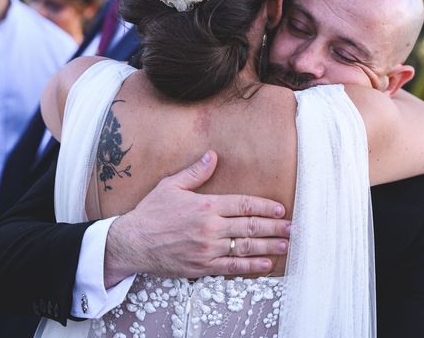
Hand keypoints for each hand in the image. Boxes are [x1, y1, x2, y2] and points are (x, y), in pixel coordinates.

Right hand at [104, 151, 289, 286]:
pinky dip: (251, 266)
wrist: (132, 243)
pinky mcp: (202, 267)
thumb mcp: (171, 186)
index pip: (244, 204)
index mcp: (206, 205)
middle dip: (274, 227)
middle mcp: (210, 227)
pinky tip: (265, 264)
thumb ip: (195, 172)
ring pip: (245, 247)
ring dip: (269, 246)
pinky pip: (232, 267)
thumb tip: (213, 156)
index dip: (266, 207)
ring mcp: (207, 249)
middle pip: (250, 226)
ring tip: (285, 245)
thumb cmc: (151, 213)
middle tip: (292, 228)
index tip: (281, 209)